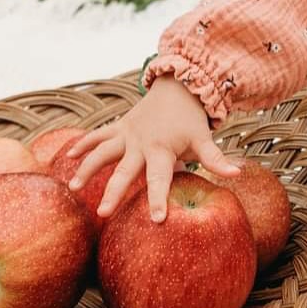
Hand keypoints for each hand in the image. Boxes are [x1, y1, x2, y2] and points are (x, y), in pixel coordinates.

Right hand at [66, 77, 242, 222]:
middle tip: (103, 214)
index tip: (156, 220)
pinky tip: (68, 156)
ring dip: (87, 168)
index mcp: (161, 149)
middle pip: (125, 171)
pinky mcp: (119, 127)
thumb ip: (216, 159)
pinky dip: (83, 144)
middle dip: (113, 192)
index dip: (159, 199)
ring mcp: (126, 134)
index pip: (160, 179)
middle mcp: (140, 142)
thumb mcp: (204, 138)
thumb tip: (238, 174)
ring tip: (73, 187)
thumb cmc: (191, 120)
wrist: (178, 87)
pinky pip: (98, 135)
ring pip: (103, 151)